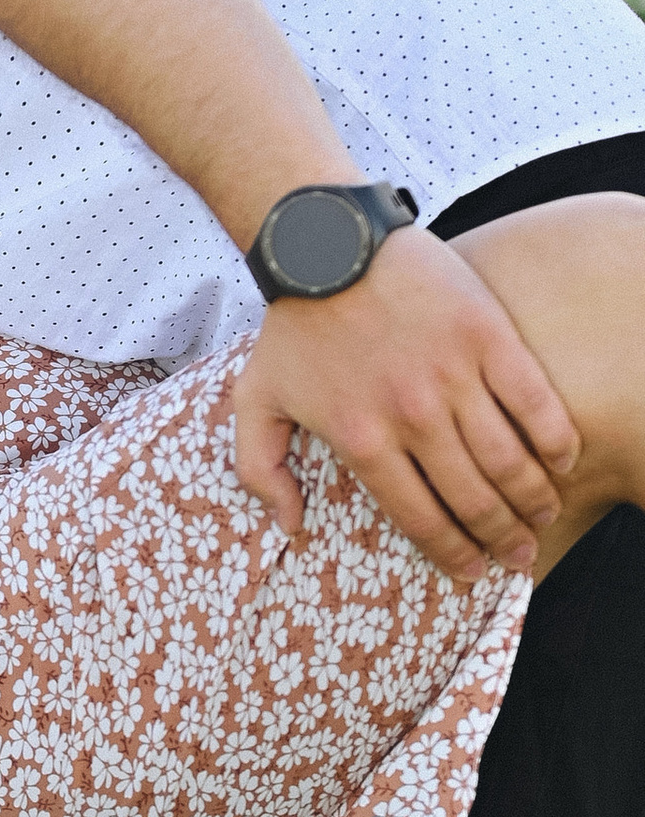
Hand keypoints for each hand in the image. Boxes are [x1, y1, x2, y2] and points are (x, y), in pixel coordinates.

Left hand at [234, 225, 579, 580]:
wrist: (328, 244)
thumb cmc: (292, 325)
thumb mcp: (253, 400)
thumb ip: (261, 469)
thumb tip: (289, 525)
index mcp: (363, 441)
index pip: (421, 517)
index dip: (452, 553)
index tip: (471, 572)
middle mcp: (413, 418)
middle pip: (473, 498)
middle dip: (502, 538)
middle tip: (517, 556)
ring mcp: (455, 376)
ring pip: (510, 458)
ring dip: (533, 498)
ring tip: (542, 515)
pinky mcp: (488, 337)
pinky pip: (535, 401)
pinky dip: (555, 437)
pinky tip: (564, 460)